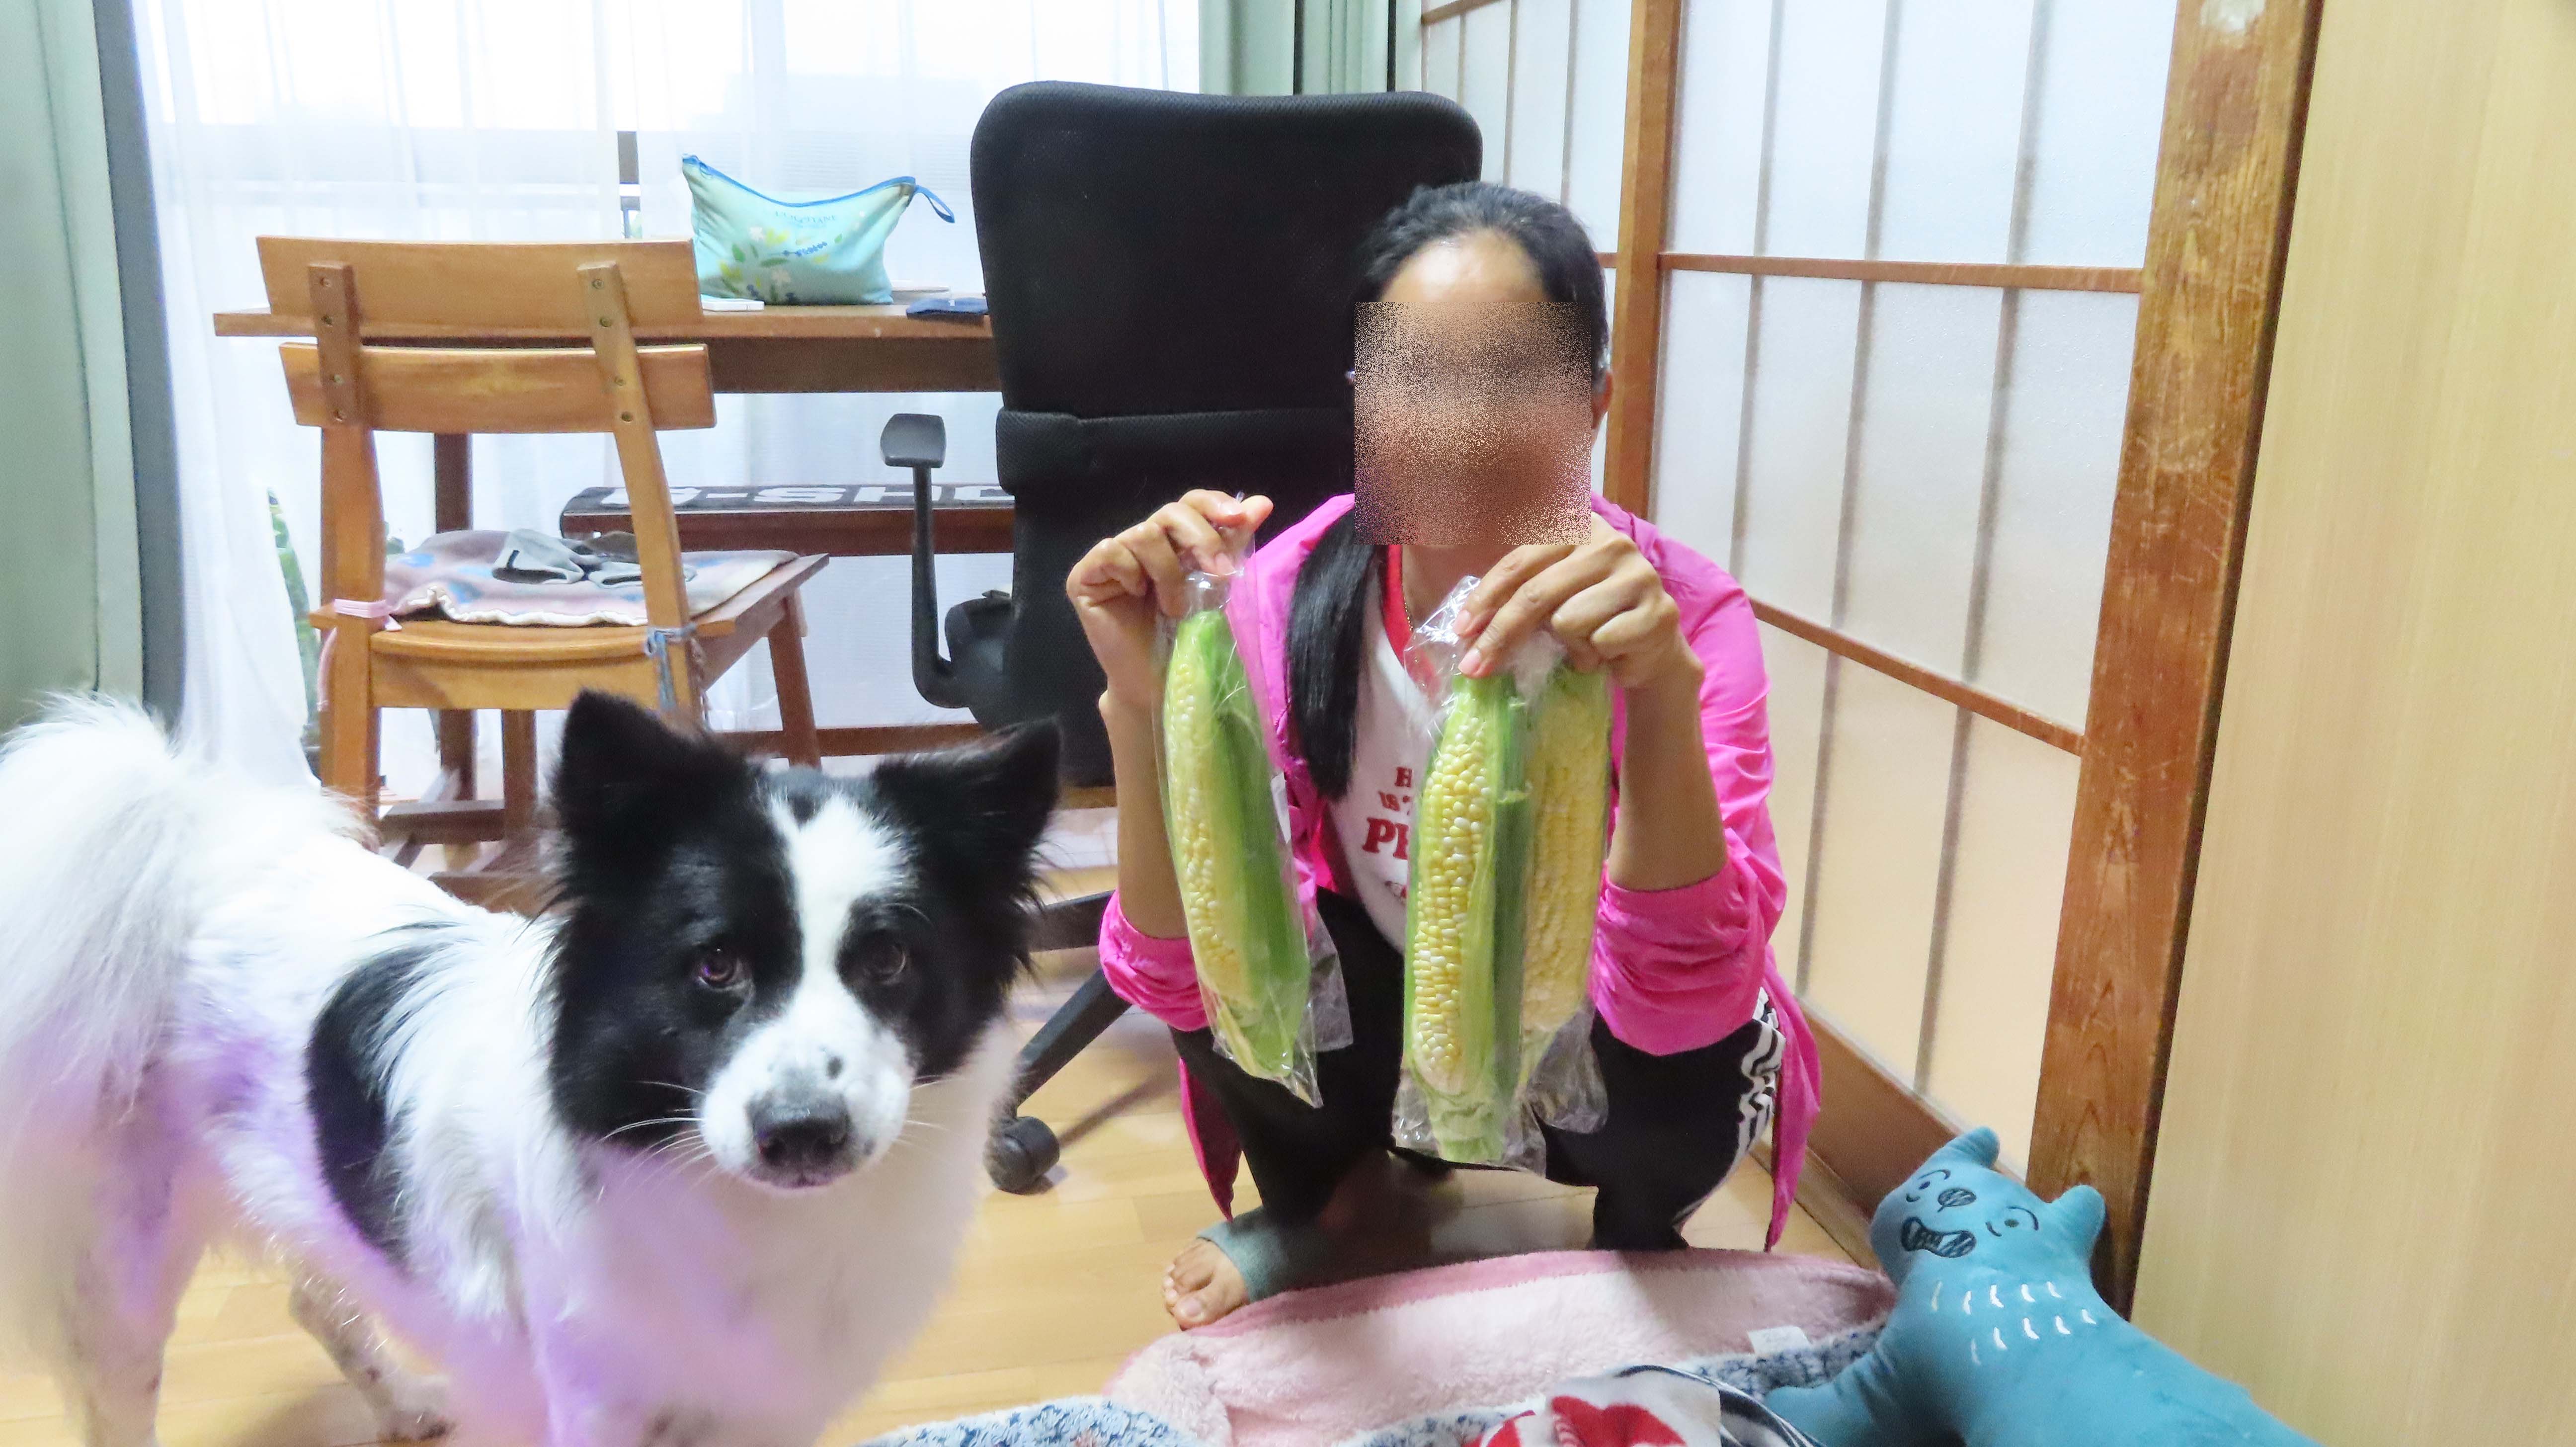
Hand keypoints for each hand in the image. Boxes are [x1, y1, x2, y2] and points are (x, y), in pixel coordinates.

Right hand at [1067, 490, 1273, 710]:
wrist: (1162, 680)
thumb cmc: (1187, 635)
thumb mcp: (1216, 583)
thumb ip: (1233, 543)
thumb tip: (1262, 502)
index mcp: (1171, 540)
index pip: (1190, 503)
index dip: (1213, 504)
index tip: (1239, 517)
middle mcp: (1140, 541)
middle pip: (1170, 512)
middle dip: (1201, 539)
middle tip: (1221, 575)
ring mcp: (1110, 556)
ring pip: (1144, 534)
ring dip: (1168, 572)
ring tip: (1175, 607)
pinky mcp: (1084, 576)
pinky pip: (1111, 551)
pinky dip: (1130, 573)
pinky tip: (1135, 596)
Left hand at [1456, 517, 1698, 693]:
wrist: (1652, 650)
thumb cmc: (1593, 619)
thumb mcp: (1553, 595)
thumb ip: (1519, 592)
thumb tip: (1466, 628)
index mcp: (1581, 525)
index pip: (1521, 560)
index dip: (1486, 596)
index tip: (1461, 629)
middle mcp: (1612, 541)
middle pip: (1537, 593)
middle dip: (1500, 634)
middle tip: (1475, 666)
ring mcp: (1639, 575)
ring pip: (1568, 621)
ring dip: (1567, 647)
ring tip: (1583, 647)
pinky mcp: (1657, 612)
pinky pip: (1599, 642)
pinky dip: (1594, 658)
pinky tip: (1609, 654)